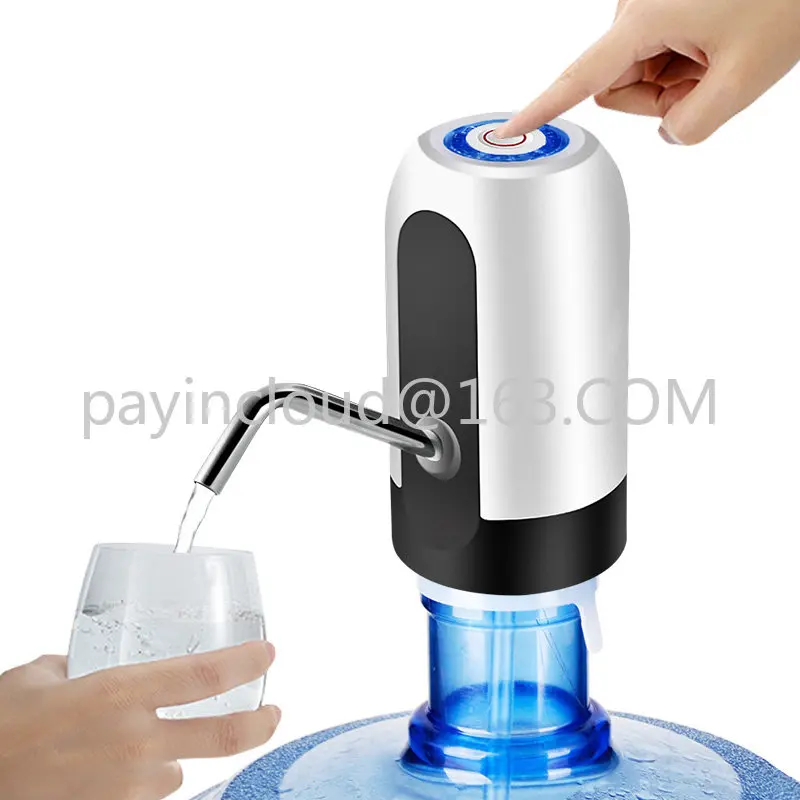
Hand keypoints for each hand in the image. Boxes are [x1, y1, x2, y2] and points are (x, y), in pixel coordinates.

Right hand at [0, 642, 278, 799]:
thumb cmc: (0, 731)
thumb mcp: (35, 679)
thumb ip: (71, 667)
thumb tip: (79, 666)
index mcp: (120, 694)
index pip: (205, 675)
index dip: (245, 664)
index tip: (268, 653)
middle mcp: (134, 741)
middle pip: (223, 735)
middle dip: (260, 723)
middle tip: (274, 713)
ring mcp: (127, 786)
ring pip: (175, 770)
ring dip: (167, 759)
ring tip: (128, 749)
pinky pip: (144, 796)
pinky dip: (139, 784)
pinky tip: (109, 774)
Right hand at [496, 0, 799, 143]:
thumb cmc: (784, 1)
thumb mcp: (743, 80)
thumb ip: (691, 128)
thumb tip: (667, 132)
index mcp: (645, 18)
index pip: (580, 77)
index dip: (543, 108)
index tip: (511, 128)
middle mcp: (637, 7)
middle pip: (617, 85)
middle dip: (657, 96)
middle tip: (706, 76)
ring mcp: (648, 5)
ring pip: (637, 75)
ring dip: (675, 79)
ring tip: (715, 54)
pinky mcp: (662, 6)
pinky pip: (653, 56)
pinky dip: (682, 62)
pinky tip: (713, 43)